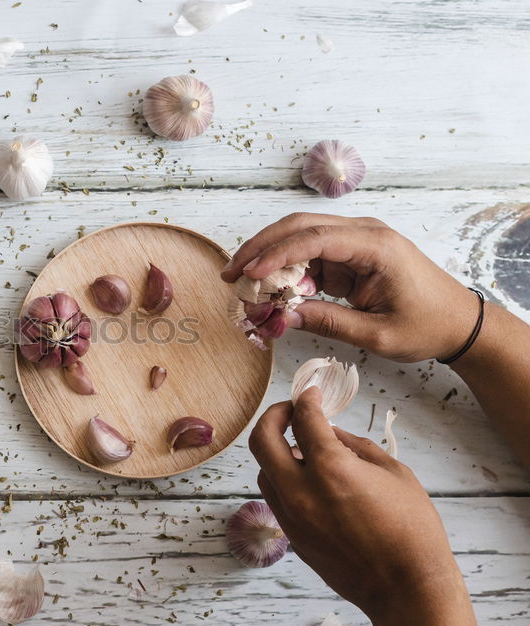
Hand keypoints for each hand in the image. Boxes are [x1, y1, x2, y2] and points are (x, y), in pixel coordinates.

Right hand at [220, 213, 476, 361]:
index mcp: (376, 246)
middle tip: (231, 273)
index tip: (249, 273)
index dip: (277, 254)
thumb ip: (329, 323)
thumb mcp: (377, 334)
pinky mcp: (349, 256)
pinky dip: (286, 272)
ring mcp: (355, 242)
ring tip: (242, 284)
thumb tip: (283, 316)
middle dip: (260, 248)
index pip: (315, 238)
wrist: (459, 322)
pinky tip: (269, 290)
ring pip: (299, 238)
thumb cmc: (427, 325)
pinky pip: (309, 257)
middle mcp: (364, 234)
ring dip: (268, 258)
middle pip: (299, 227)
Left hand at [251, 387, 487, 625]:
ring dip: (276, 452)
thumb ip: (356, 446)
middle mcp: (300, 490)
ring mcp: (291, 516)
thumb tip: (331, 432)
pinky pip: (275, 497)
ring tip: (303, 449)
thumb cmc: (413, 529)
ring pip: (263, 471)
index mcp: (330, 468)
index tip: (310, 393)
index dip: (306, 399)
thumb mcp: (394, 473)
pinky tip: (308, 480)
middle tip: (290, 411)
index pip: (304, 419)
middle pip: (261, 440)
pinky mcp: (292, 536)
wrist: (407, 589)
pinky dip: (283, 480)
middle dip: (273, 416)